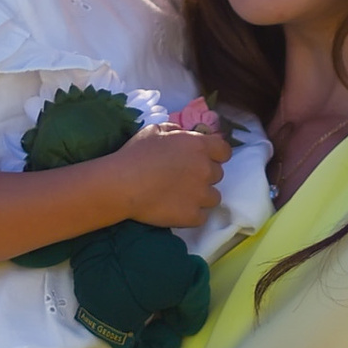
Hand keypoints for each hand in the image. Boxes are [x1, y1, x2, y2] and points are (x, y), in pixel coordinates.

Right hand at [116, 117, 231, 232]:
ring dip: (201, 196)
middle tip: (184, 178)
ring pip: (213, 197)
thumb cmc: (136, 154)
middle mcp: (206, 169)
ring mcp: (202, 195)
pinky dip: (191, 214)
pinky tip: (176, 210)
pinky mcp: (193, 216)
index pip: (224, 150)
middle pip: (218, 174)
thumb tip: (183, 136)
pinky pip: (201, 216)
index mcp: (199, 146)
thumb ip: (176, 132)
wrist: (123, 185)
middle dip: (205, 175)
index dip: (215, 155)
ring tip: (180, 196)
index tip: (204, 159)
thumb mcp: (155, 131)